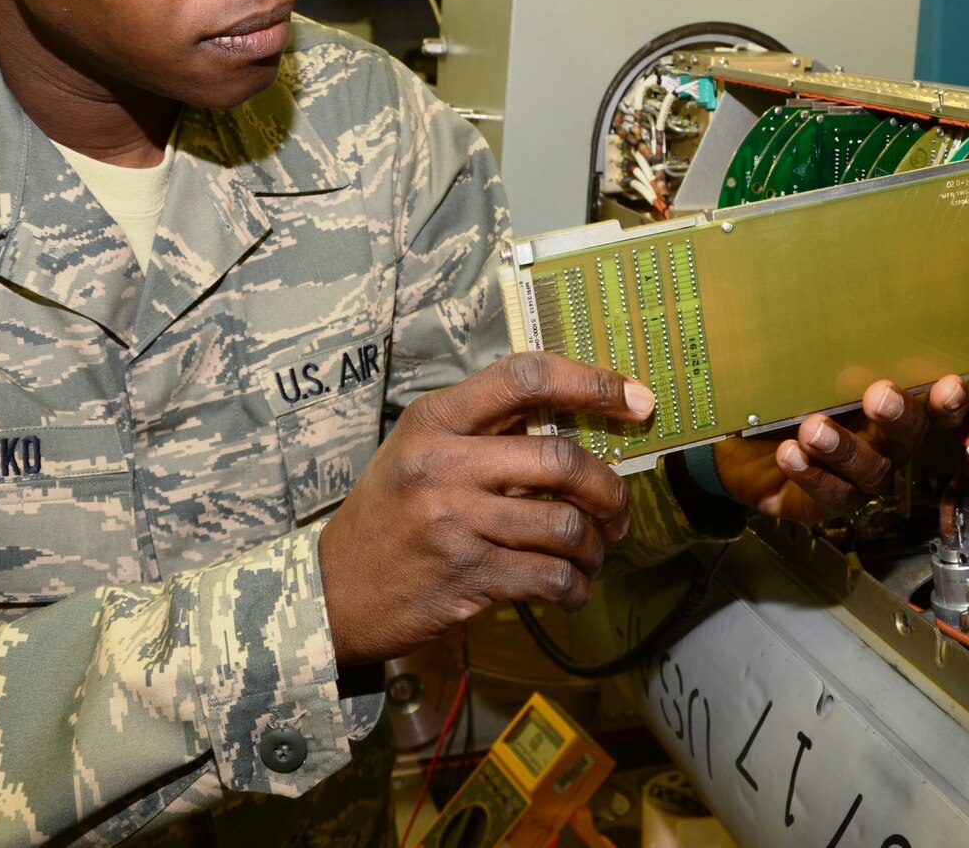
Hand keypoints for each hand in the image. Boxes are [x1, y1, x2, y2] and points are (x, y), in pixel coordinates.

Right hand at [318, 351, 650, 665]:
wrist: (332, 591)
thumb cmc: (389, 514)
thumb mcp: (419, 450)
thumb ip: (485, 431)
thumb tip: (577, 421)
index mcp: (436, 420)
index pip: (526, 378)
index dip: (592, 383)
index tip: (636, 399)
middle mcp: (444, 464)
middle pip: (561, 459)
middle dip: (608, 489)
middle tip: (619, 510)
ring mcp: (455, 523)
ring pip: (565, 526)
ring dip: (595, 546)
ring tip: (593, 554)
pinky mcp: (467, 577)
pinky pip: (549, 578)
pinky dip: (575, 588)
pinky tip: (572, 589)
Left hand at [711, 376, 968, 523]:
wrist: (732, 444)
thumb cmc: (777, 399)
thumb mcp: (796, 371)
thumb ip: (820, 354)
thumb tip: (830, 315)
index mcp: (885, 409)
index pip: (930, 407)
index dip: (946, 400)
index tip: (948, 384)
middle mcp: (880, 446)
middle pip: (907, 438)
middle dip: (898, 417)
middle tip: (879, 396)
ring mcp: (856, 479)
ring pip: (870, 470)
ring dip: (844, 448)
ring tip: (813, 428)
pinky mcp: (824, 504)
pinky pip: (830, 495)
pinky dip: (811, 474)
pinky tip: (790, 454)